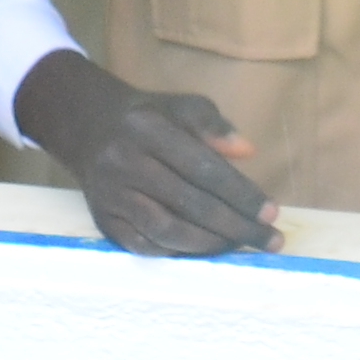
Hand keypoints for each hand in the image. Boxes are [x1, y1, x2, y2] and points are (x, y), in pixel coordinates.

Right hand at [19, 50, 277, 256]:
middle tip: (268, 239)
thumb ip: (214, 125)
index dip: (240, 193)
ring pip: (166, 230)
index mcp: (148, 129)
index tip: (272, 212)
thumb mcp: (182, 106)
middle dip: (235, 226)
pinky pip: (143, 246)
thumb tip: (246, 151)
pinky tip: (204, 250)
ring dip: (210, 244)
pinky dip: (177, 252)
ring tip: (239, 246)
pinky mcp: (103, 220)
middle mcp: (125, 162)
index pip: (204, 167)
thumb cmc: (149, 118)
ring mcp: (111, 195)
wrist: (88, 128)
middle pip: (189, 203)